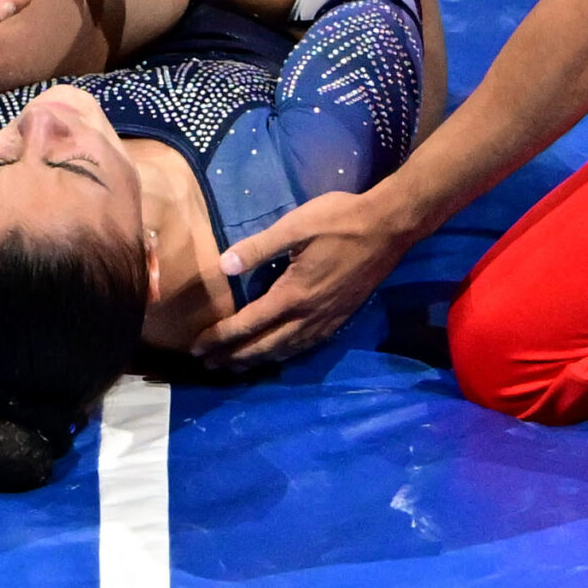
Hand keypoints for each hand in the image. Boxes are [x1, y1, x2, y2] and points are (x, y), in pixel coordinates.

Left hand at [189, 188, 417, 367]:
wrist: (389, 227)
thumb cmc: (339, 221)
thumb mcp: (295, 226)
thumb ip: (258, 247)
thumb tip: (223, 265)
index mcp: (293, 295)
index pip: (248, 324)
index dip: (221, 337)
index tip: (197, 347)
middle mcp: (308, 316)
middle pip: (264, 346)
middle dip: (234, 357)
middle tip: (208, 364)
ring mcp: (327, 320)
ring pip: (286, 351)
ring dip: (258, 360)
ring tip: (236, 366)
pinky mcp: (341, 318)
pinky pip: (306, 346)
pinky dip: (285, 355)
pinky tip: (279, 353)